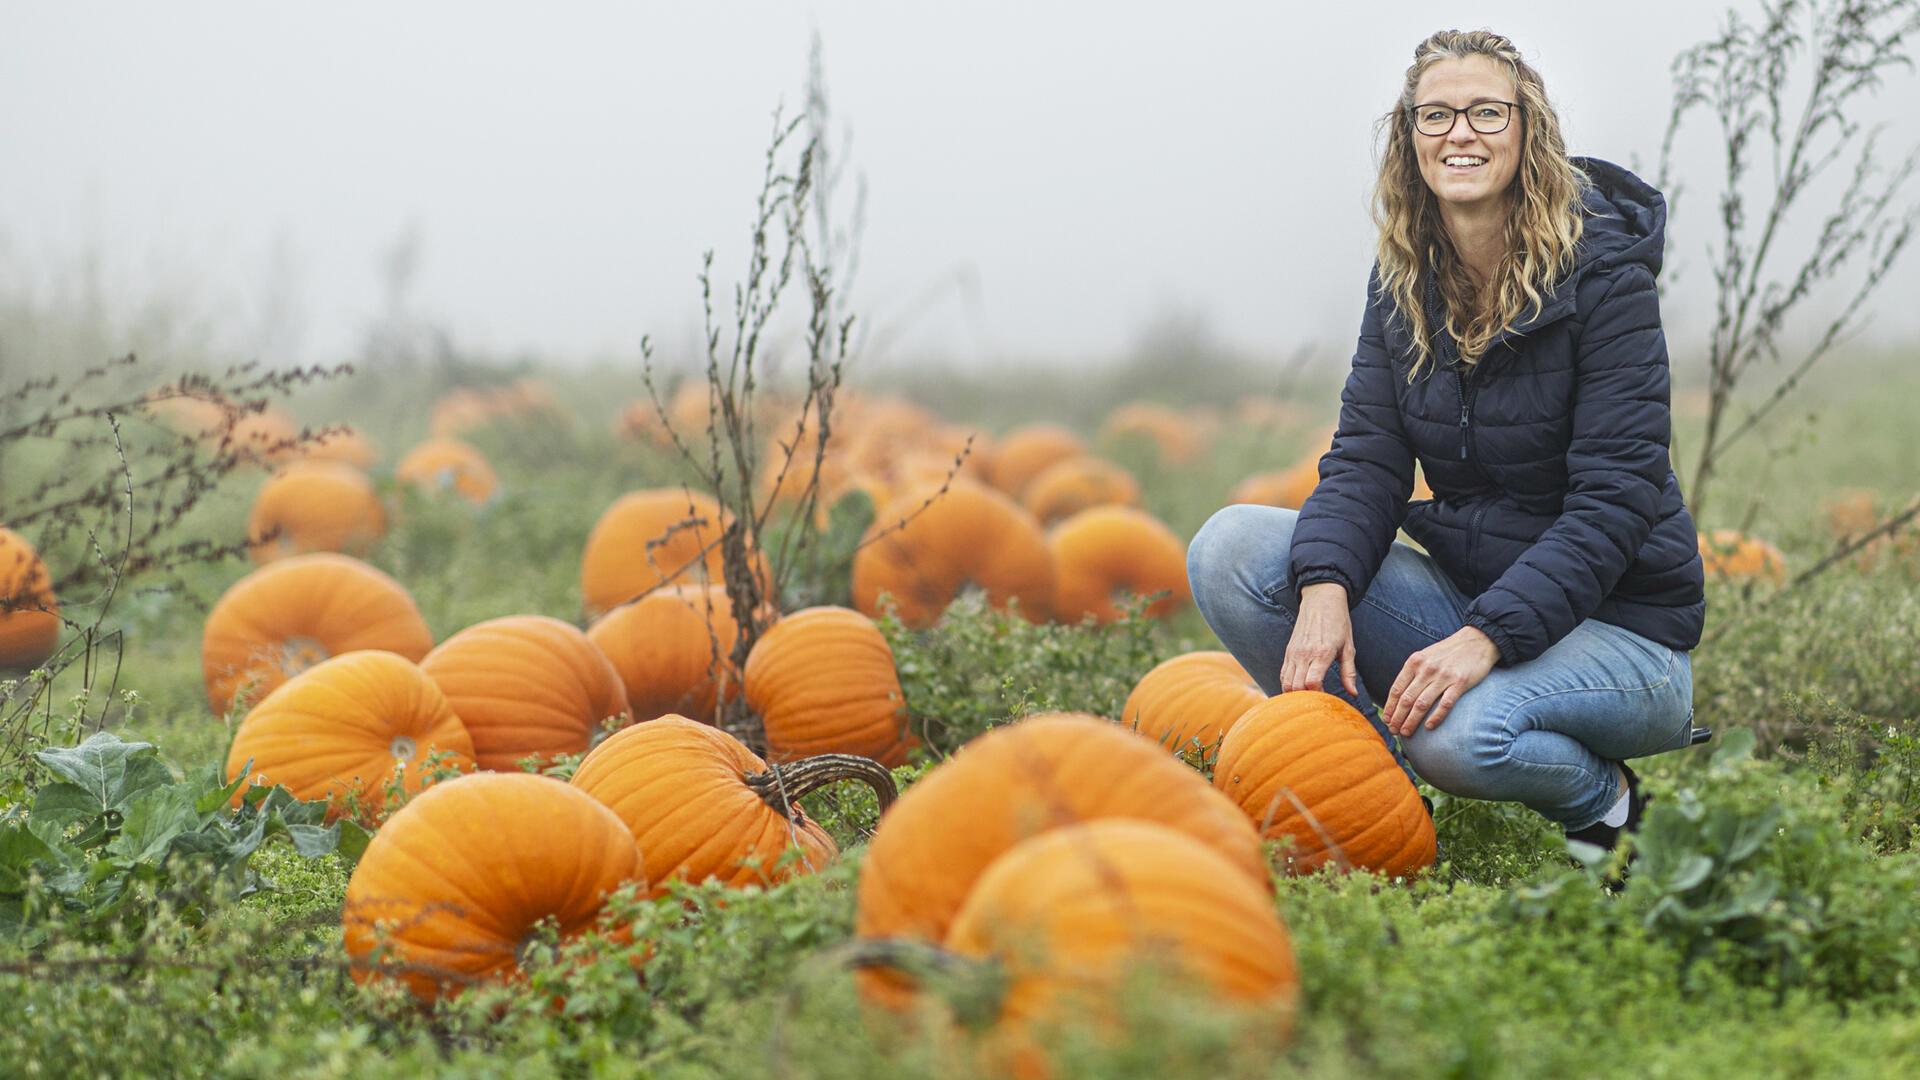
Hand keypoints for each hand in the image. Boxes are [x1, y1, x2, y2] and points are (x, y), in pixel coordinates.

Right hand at [1280, 583, 1358, 695]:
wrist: (1321, 600)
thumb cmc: (1338, 623)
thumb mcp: (1348, 647)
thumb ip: (1349, 672)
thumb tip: (1353, 694)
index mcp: (1322, 653)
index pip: (1312, 683)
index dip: (1319, 695)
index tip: (1327, 698)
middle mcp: (1304, 654)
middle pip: (1296, 686)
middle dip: (1306, 698)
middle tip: (1318, 700)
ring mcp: (1293, 653)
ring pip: (1286, 683)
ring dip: (1295, 693)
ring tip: (1309, 696)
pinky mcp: (1288, 651)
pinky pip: (1283, 674)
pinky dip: (1288, 685)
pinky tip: (1299, 688)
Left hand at [1382, 627, 1499, 736]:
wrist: (1477, 641)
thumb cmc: (1448, 652)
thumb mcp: (1425, 656)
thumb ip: (1413, 673)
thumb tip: (1399, 696)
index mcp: (1415, 662)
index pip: (1397, 689)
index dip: (1389, 707)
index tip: (1386, 720)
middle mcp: (1426, 669)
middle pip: (1407, 699)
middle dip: (1397, 718)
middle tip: (1393, 730)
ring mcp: (1443, 676)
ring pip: (1422, 704)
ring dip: (1411, 721)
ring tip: (1406, 733)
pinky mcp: (1460, 682)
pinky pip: (1445, 704)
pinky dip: (1435, 717)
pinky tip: (1429, 727)